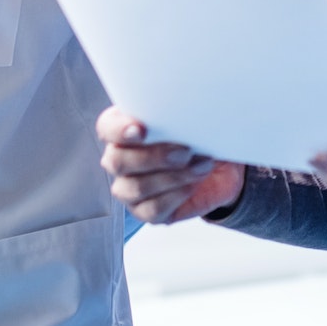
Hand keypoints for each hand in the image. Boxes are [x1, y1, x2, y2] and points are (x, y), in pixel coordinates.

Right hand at [97, 107, 245, 224]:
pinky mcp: (145, 211)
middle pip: (117, 161)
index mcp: (123, 129)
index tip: (142, 130)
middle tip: (185, 151)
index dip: (119, 130)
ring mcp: (129, 188)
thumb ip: (177, 115)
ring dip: (173, 177)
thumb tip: (183, 114)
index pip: (107, 128)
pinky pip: (152, 210)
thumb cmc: (198, 135)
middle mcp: (119, 159)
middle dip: (153, 157)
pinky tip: (194, 183)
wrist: (219, 166)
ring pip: (135, 188)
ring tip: (201, 166)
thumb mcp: (191, 119)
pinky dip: (176, 195)